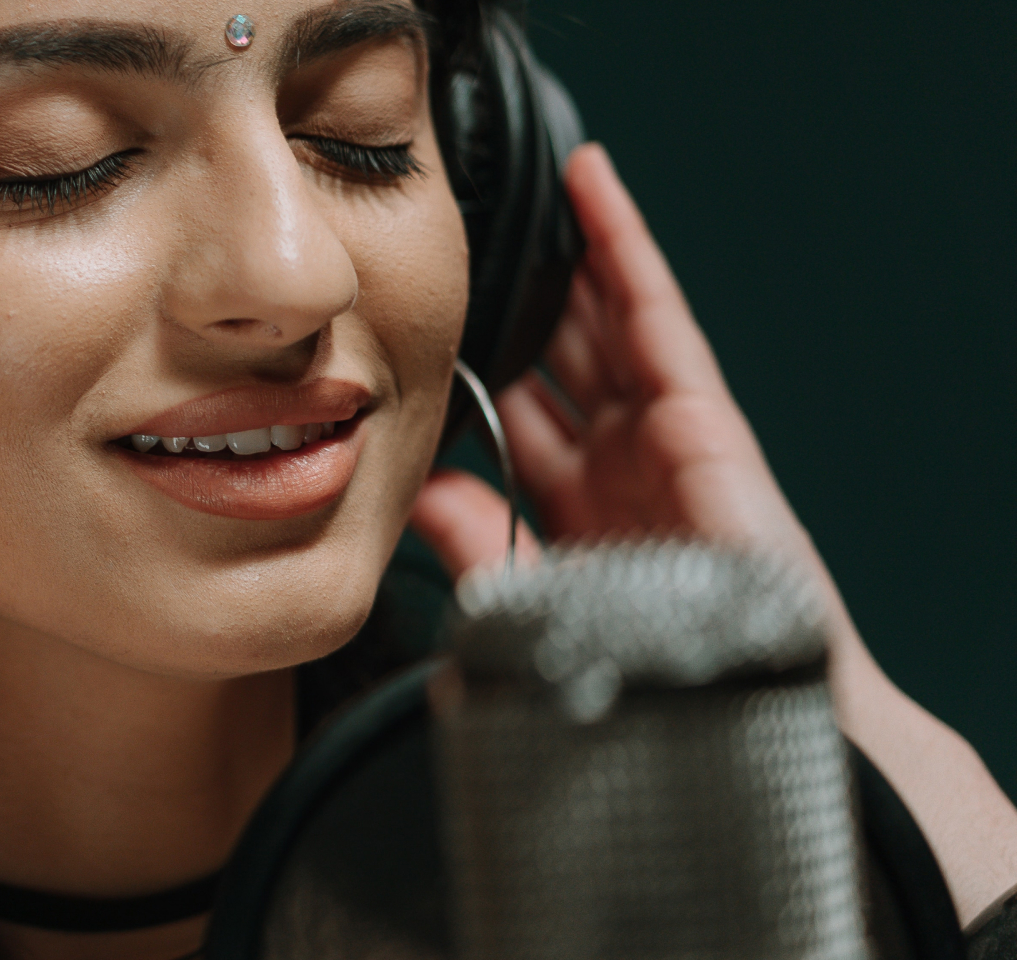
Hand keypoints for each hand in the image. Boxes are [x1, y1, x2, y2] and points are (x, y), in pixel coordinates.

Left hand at [409, 143, 1016, 921]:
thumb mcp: (529, 607)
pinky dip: (624, 249)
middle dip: (526, 301)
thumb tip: (418, 493)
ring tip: (536, 184)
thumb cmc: (643, 680)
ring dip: (573, 253)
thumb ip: (476, 549)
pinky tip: (592, 192)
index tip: (431, 327)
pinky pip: (655, 316)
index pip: (520, 422)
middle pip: (563, 360)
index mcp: (575, 514)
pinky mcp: (700, 417)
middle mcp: (619, 467)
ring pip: (604, 322)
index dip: (481, 370)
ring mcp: (661, 437)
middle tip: (475, 236)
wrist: (734, 715)